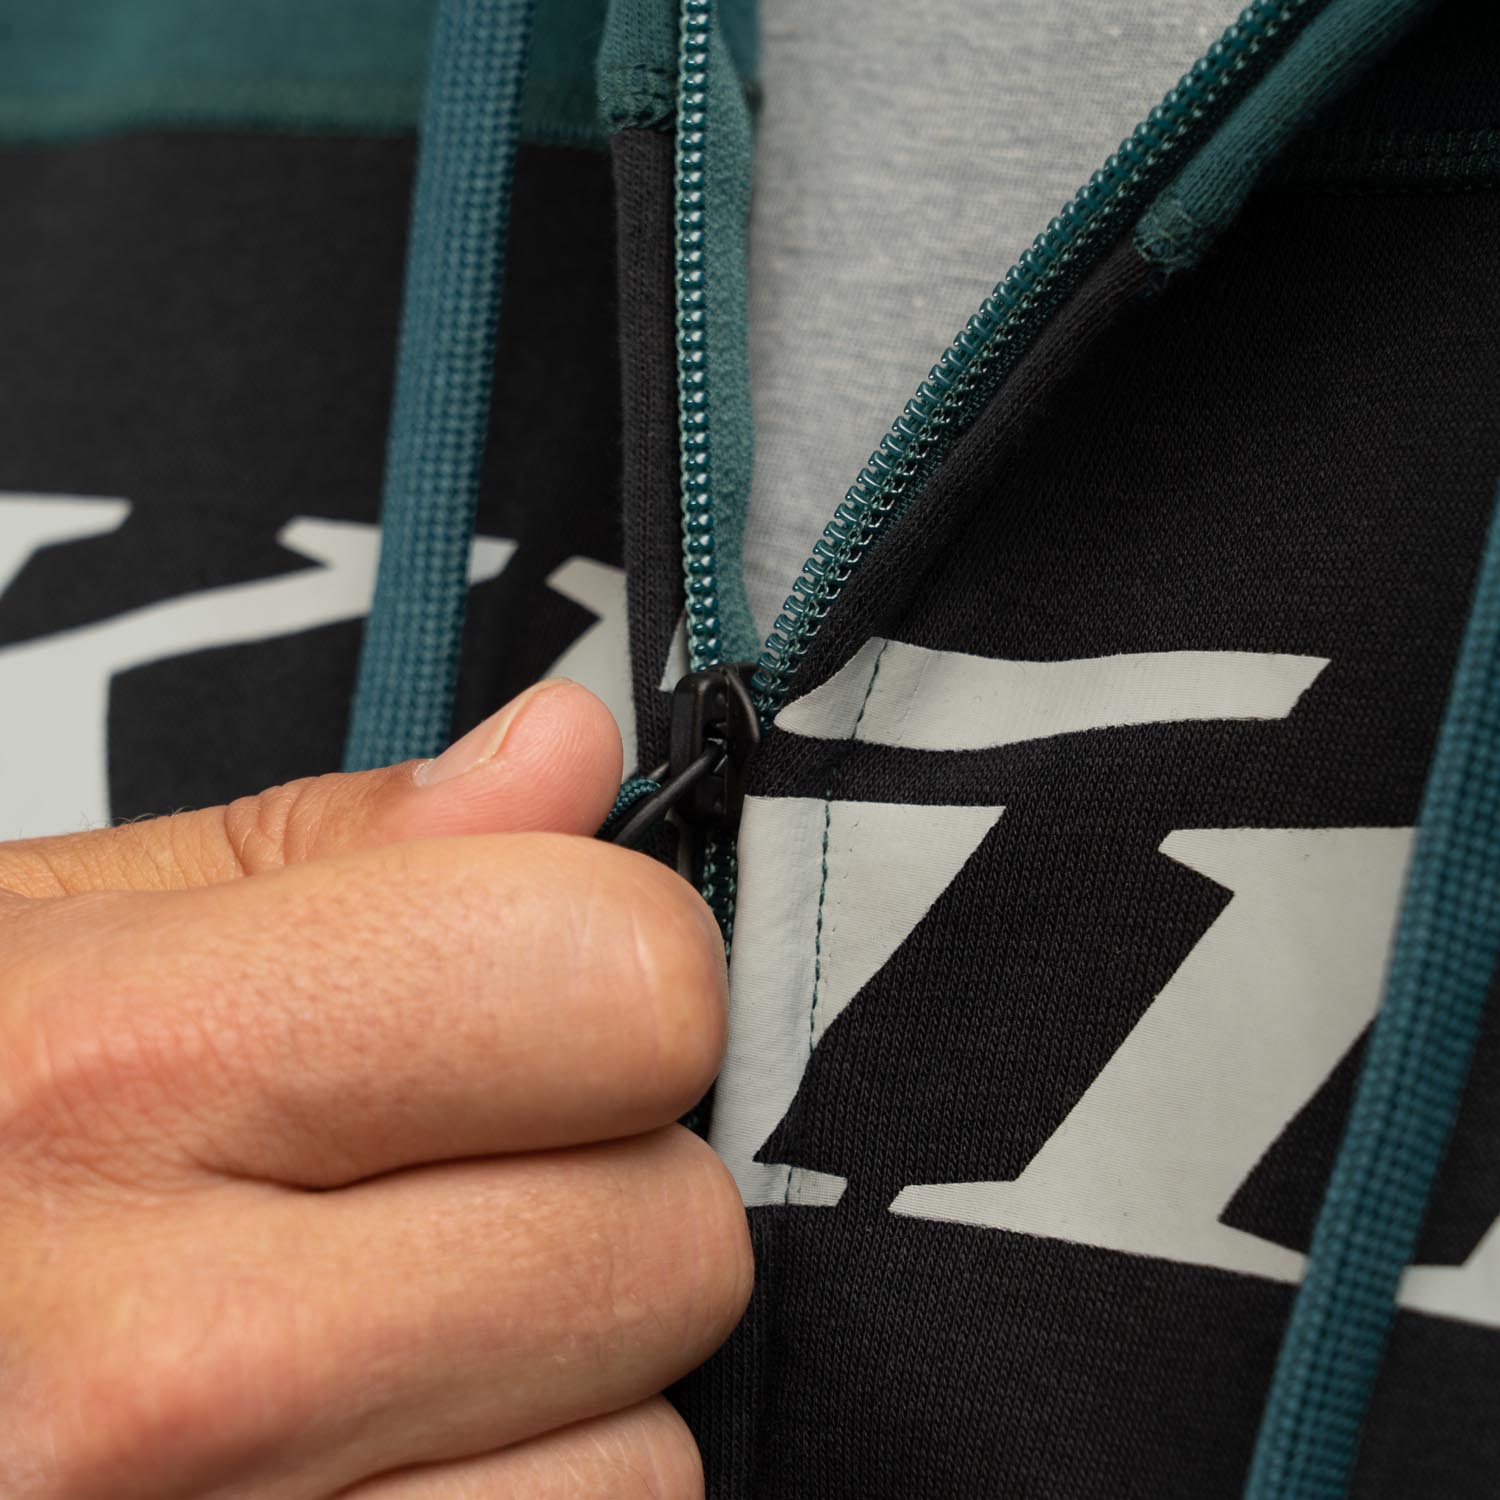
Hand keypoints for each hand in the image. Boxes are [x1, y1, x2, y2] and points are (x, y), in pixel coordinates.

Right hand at [0, 680, 749, 1498]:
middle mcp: (157, 1365)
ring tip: (387, 1356)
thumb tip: (574, 754)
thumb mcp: (33, 942)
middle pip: (672, 1238)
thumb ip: (337, 850)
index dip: (618, 970)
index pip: (622, 983)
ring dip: (563, 1404)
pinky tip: (370, 1469)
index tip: (541, 993)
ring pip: (646, 1470)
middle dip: (604, 1198)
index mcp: (113, 1075)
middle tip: (443, 1193)